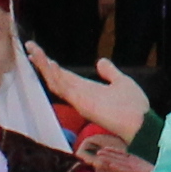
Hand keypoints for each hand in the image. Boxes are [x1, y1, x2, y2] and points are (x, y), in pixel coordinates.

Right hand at [27, 44, 150, 145]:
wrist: (141, 124)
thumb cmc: (133, 106)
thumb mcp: (122, 82)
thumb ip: (110, 73)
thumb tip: (101, 61)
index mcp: (88, 89)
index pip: (65, 76)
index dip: (52, 65)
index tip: (40, 53)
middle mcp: (80, 94)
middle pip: (56, 77)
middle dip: (42, 63)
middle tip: (29, 47)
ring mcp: (78, 99)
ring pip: (55, 81)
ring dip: (44, 65)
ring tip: (32, 50)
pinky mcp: (80, 103)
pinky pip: (64, 88)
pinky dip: (55, 75)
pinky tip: (48, 63)